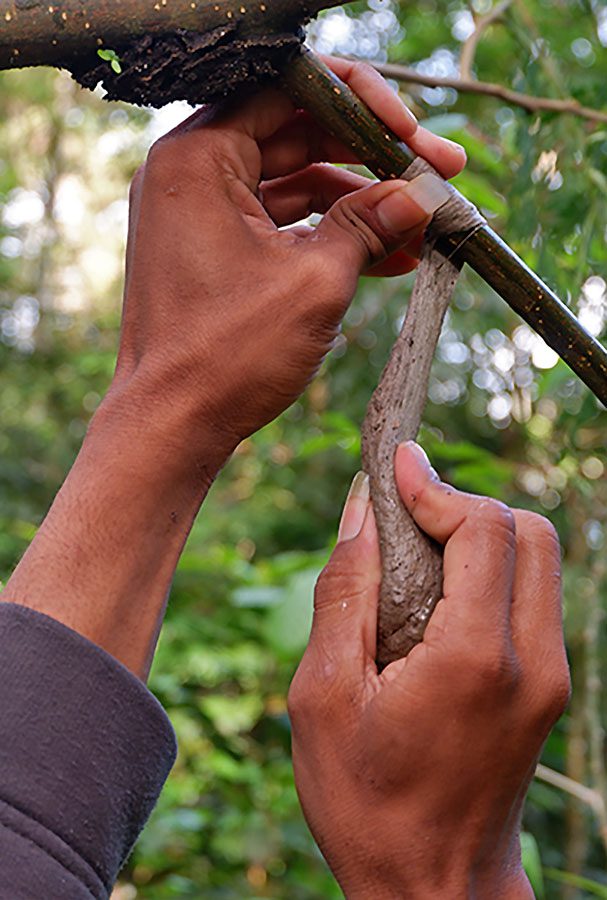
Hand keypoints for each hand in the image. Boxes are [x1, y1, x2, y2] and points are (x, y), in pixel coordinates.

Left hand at [114, 58, 465, 458]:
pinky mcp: (216, 251)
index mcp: (198, 158)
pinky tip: (392, 257)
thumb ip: (369, 225)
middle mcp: (191, 174)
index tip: (412, 134)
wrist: (172, 426)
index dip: (361, 103)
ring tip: (424, 223)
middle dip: (371, 157)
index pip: (289, 91)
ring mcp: (202, 214)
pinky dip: (330, 237)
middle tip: (437, 172)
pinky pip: (282, 226)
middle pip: (296, 135)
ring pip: (295, 184)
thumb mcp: (314, 282)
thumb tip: (421, 194)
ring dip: (360, 204)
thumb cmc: (224, 357)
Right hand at [288, 443, 569, 898]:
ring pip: (539, 560)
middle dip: (465, 504)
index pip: (483, 528)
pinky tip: (439, 594)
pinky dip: (493, 571)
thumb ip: (346, 592)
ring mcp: (549, 677)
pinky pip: (534, 597)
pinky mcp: (548, 688)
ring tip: (417, 552)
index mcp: (473, 659)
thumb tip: (361, 510)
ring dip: (482, 535)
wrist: (435, 889)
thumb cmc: (368, 805)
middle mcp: (531, 661)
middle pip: (529, 531)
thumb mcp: (325, 698)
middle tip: (405, 513)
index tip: (397, 464)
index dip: (436, 485)